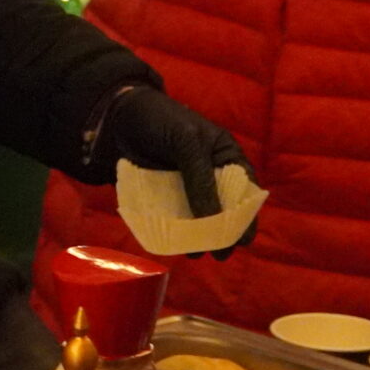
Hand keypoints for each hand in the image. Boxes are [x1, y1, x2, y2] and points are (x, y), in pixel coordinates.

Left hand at [87, 85, 257, 253]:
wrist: (122, 114)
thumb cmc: (163, 120)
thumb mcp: (186, 143)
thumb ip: (200, 179)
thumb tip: (212, 220)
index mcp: (228, 159)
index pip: (246, 193)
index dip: (247, 218)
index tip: (243, 241)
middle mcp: (213, 176)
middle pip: (225, 211)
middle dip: (223, 234)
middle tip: (218, 255)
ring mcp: (189, 186)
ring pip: (201, 217)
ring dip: (199, 236)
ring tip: (193, 253)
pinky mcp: (167, 194)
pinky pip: (177, 216)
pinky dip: (177, 230)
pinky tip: (174, 243)